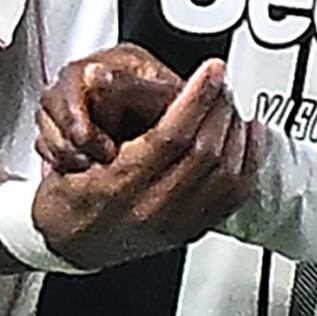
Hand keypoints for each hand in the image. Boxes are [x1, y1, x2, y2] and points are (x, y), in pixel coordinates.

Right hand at [26, 53, 257, 269]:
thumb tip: (109, 74)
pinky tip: (248, 137)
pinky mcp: (190, 231)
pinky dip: (248, 161)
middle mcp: (151, 209)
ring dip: (236, 132)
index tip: (210, 71)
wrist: (68, 245)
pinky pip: (233, 197)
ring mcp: (174, 225)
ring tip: (230, 105)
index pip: (172, 137)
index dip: (197, 98)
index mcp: (119, 186)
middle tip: (220, 83)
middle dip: (219, 109)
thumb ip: (98, 122)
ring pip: (226, 175)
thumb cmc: (68, 198)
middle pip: (206, 153)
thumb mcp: (71, 153)